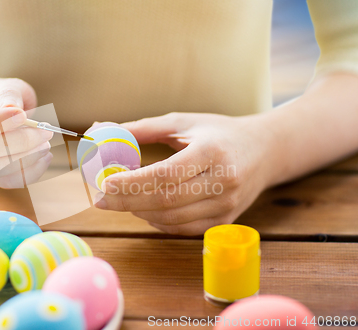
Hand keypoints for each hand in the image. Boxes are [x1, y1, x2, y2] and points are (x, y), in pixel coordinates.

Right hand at [0, 78, 53, 187]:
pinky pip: (6, 181)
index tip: (23, 116)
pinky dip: (29, 173)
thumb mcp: (6, 86)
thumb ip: (9, 94)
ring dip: (25, 160)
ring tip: (46, 145)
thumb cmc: (2, 97)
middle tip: (45, 133)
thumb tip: (12, 109)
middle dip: (19, 142)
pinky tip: (44, 158)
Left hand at [94, 112, 275, 235]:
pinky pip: (183, 229)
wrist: (265, 151)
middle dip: (127, 202)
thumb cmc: (219, 133)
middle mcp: (223, 181)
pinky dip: (157, 222)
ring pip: (172, 219)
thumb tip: (100, 130)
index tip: (104, 182)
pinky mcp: (225, 221)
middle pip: (166, 200)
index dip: (132, 182)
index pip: (165, 174)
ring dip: (139, 212)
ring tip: (119, 201)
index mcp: (212, 152)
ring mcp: (226, 206)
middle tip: (101, 199)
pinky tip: (144, 210)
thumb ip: (143, 129)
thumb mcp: (183, 122)